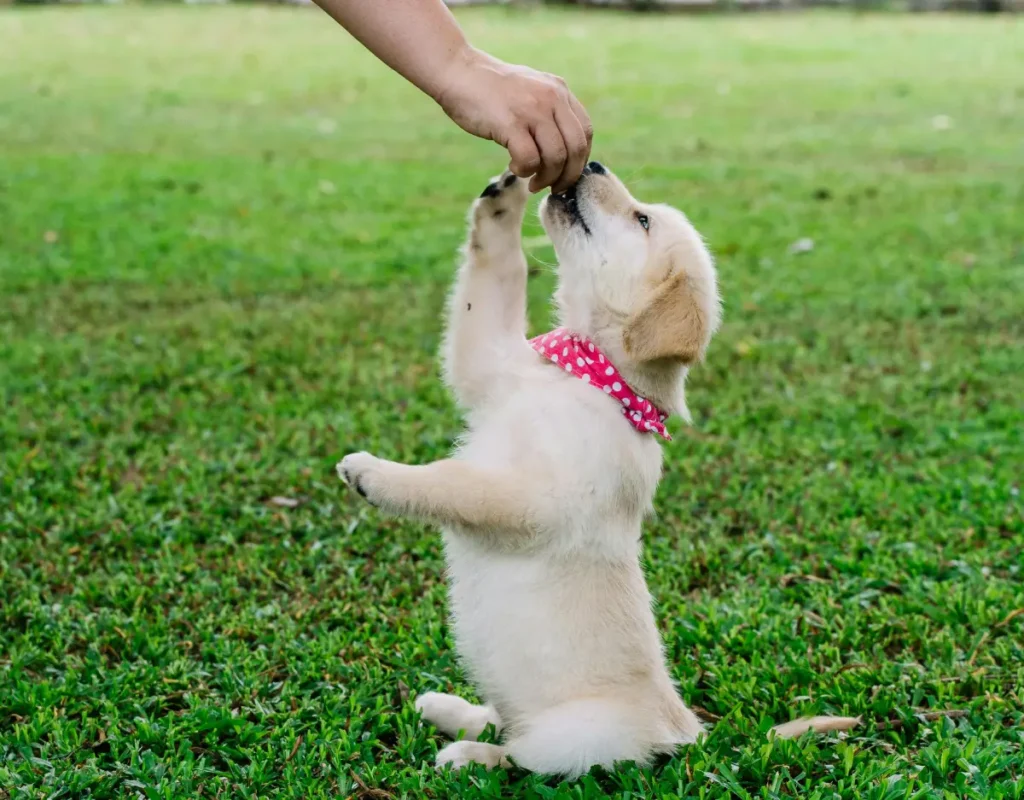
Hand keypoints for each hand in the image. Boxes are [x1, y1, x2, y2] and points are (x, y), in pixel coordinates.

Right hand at [434, 48, 592, 193]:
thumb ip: (549, 112)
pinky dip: (525, 171)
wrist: (458, 71)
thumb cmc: (490, 90)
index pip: (585, 133)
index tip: (566, 174)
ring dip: (546, 178)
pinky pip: (530, 160)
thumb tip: (563, 152)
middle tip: (553, 188)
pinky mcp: (511, 123)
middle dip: (567, 176)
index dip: (579, 160)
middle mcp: (551, 98)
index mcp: (560, 91)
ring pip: (556, 157)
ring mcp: (532, 109)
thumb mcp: (530, 92)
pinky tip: (514, 167)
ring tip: (532, 182)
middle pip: (575, 148)